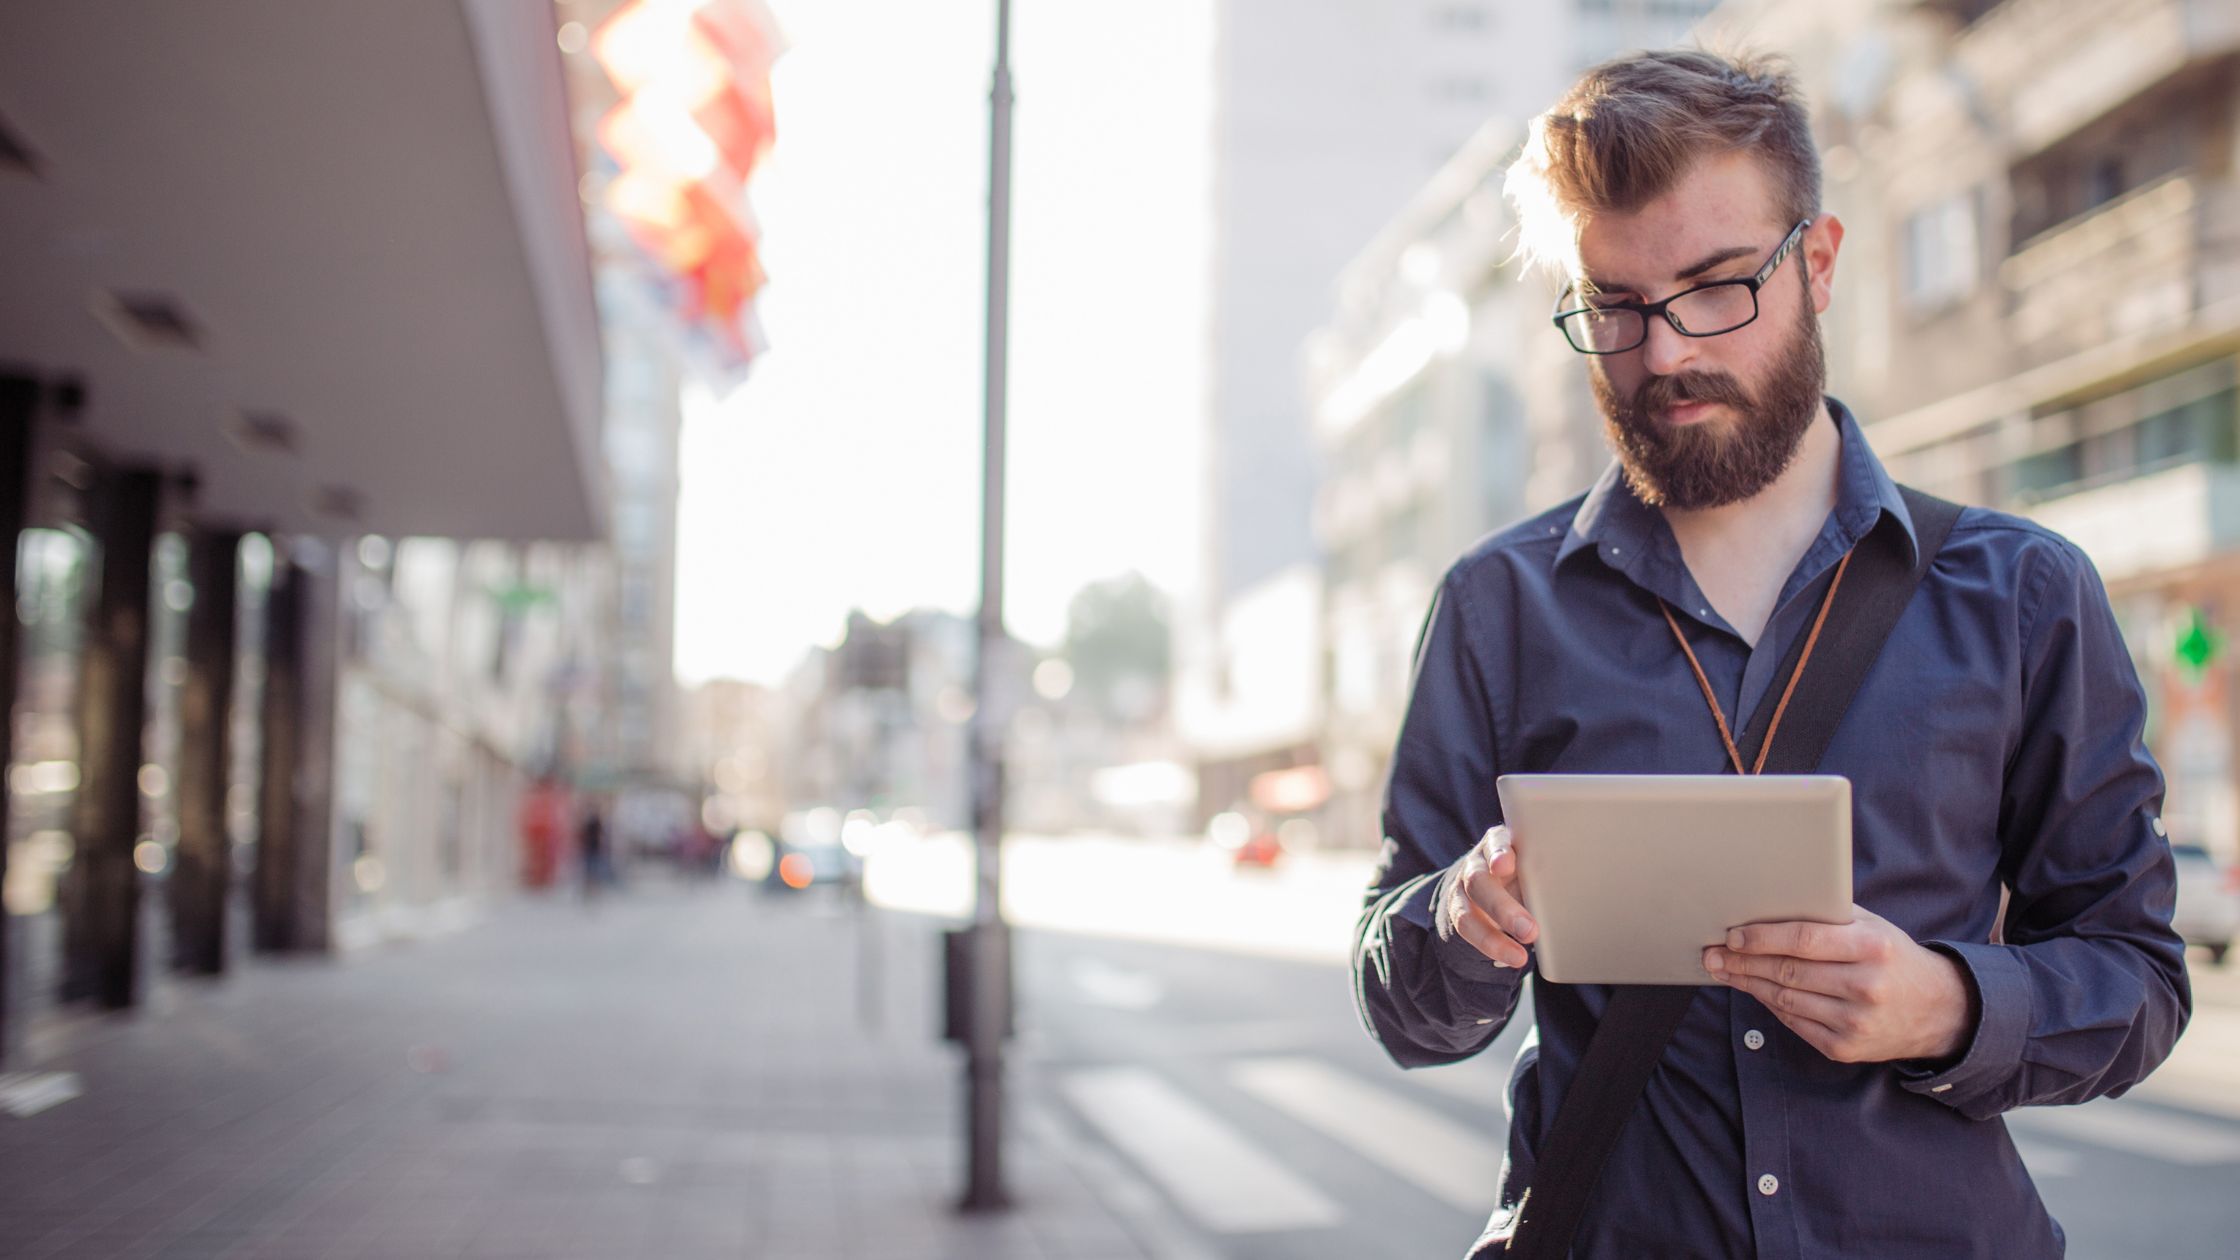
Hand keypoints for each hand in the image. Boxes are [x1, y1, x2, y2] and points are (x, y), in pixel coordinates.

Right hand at [1445, 825, 1537, 968]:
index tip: (1505, 865)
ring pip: (1466, 913)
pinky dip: (1490, 946)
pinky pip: (1467, 931)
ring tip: (1519, 957)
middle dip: (1502, 909)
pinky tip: (1511, 958)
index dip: (1499, 852)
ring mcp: (1462, 890)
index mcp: (1499, 844)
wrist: (1490, 881)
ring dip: (1493, 939)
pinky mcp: (1458, 913)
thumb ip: (1543, 873)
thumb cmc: (1523, 871)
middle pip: (1478, 882)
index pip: (1496, 843)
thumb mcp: (1532, 864)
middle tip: (1530, 931)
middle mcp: (1476, 865)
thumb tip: (1574, 896)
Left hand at [1703, 905, 1975, 1063]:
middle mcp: (1866, 986)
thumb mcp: (1872, 926)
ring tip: (1722, 969)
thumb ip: (1828, 915)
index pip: (1804, 940)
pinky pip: (1794, 1023)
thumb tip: (1769, 901)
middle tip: (1712, 953)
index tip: (1731, 934)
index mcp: (1873, 947)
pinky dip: (1769, 1005)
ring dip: (1748, 983)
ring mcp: (1855, 1022)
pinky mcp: (1846, 1048)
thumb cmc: (1893, 957)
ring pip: (1785, 999)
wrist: (1938, 1010)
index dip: (1762, 938)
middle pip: (1788, 972)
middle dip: (1743, 962)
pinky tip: (1753, 989)